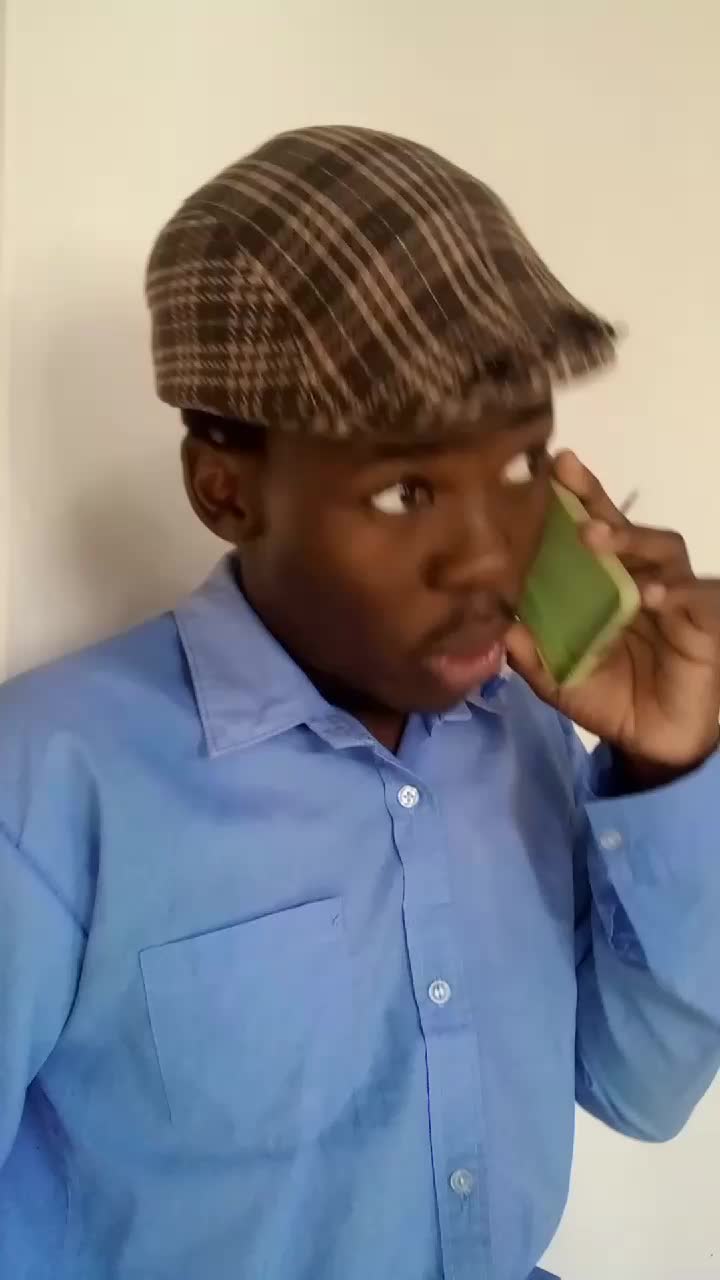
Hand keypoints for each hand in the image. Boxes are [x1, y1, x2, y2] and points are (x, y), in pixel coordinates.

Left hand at [506, 451, 719, 775]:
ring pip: (662, 548)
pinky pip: (693, 595)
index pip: (588, 532)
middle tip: (569, 474)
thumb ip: (532, 656)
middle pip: (623, 526)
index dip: (574, 499)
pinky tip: (650, 594)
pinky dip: (673, 591)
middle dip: (595, 498)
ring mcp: (676, 594)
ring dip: (630, 539)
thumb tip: (503, 628)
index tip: (552, 466)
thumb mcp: (560, 680)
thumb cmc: (611, 699)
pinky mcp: (705, 618)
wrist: (654, 743)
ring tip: (596, 538)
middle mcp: (640, 577)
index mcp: (604, 584)